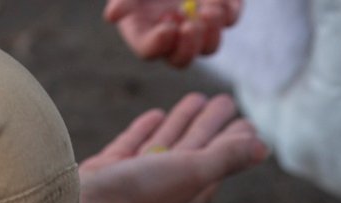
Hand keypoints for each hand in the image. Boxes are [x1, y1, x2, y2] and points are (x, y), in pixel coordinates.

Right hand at [63, 93, 266, 202]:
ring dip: (183, 122)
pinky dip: (148, 129)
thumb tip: (264, 147)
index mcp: (190, 196)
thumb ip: (225, 157)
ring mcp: (135, 181)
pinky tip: (156, 115)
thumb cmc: (139, 196)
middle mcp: (165, 191)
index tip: (247, 122)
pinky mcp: (109, 172)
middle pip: (195, 149)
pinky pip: (134, 145)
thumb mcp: (190, 173)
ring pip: (166, 144)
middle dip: (211, 125)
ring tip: (197, 98)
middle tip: (225, 101)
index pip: (219, 161)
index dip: (234, 141)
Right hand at [104, 0, 240, 68]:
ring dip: (211, 34)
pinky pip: (229, 19)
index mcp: (145, 27)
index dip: (158, 44)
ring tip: (208, 11)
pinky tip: (216, 1)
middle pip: (182, 58)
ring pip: (209, 47)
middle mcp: (172, 33)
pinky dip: (228, 11)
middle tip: (191, 25)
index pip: (149, 50)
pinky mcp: (220, 9)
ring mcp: (198, 24)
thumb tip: (111, 16)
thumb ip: (124, 0)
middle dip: (188, 47)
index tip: (167, 28)